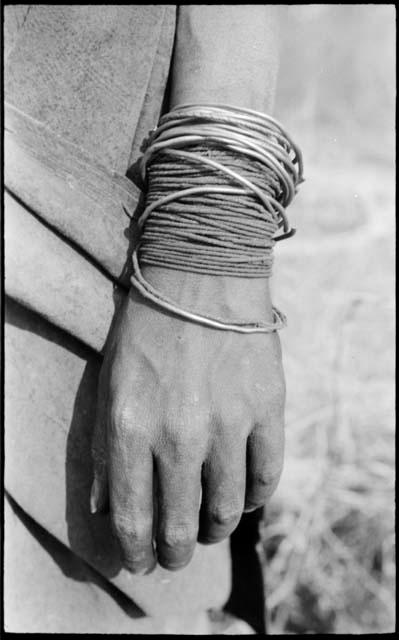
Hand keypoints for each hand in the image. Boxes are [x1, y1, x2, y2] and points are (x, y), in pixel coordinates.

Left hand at [91, 266, 284, 573]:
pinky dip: (253, 497)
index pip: (132, 518)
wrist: (201, 277)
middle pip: (180, 525)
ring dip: (215, 530)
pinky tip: (243, 495)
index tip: (141, 561)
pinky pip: (265, 477)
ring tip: (209, 528)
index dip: (136, 552)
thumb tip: (104, 509)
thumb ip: (103, 451)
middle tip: (175, 554)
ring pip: (227, 511)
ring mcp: (228, 424)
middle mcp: (178, 435)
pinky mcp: (266, 410)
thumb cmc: (146, 332)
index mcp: (130, 429)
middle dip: (175, 552)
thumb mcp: (109, 386)